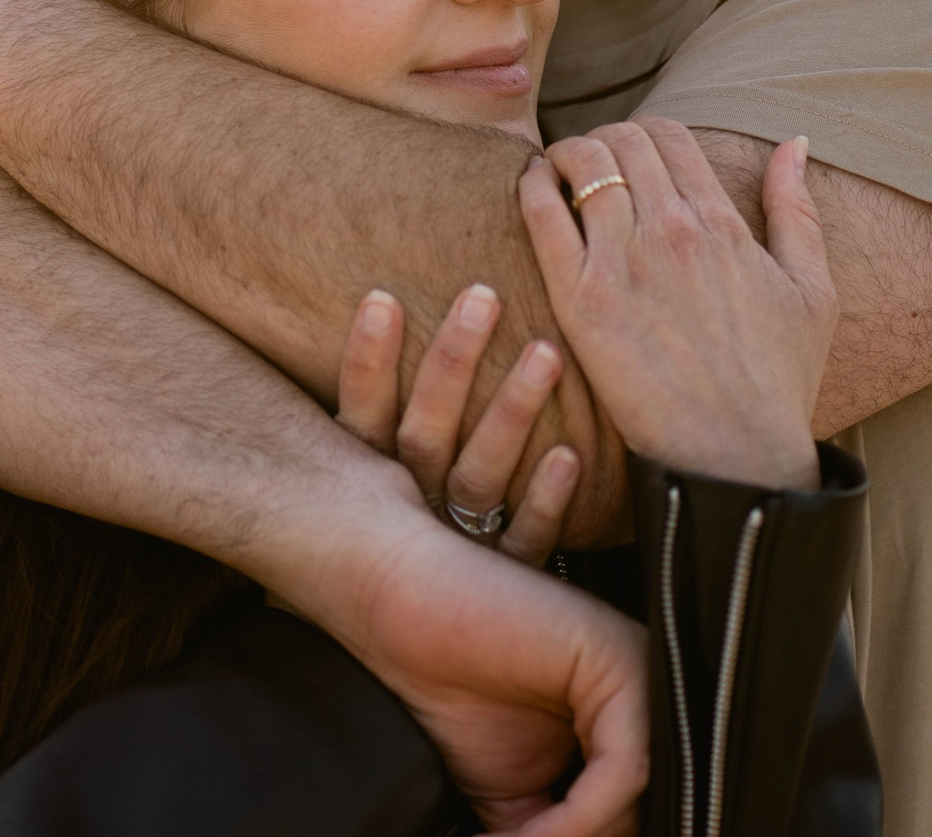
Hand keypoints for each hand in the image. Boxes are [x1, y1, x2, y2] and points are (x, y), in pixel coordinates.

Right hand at [288, 478, 646, 835]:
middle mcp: (645, 703)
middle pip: (644, 812)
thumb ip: (553, 833)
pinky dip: (577, 818)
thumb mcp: (514, 800)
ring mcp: (639, 678)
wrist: (398, 604)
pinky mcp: (622, 661)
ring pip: (638, 800)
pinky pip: (625, 768)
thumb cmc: (447, 689)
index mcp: (626, 729)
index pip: (629, 818)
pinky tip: (530, 835)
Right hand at [336, 286, 580, 565]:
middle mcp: (409, 511)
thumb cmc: (405, 532)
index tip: (381, 299)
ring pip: (479, 478)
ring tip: (546, 354)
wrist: (429, 635)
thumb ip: (384, 416)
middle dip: (452, 363)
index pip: (363, 416)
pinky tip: (569, 457)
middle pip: (425, 434)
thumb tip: (370, 310)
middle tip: (483, 296)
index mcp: (370, 484)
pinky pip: (526, 541)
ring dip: (511, 413)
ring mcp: (457, 548)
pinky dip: (545, 502)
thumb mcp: (378, 475)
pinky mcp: (502, 579)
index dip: (368, 363)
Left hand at [517, 120, 836, 491]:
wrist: (734, 455)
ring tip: (555, 172)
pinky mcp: (580, 299)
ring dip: (563, 155)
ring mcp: (624, 261)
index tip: (630, 156)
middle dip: (603, 139)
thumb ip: (797, 209)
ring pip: (581, 161)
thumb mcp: (814, 290)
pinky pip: (541, 212)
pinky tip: (531, 191)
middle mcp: (673, 230)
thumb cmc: (777, 381)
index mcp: (723, 223)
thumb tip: (792, 142)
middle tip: (589, 164)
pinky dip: (531, 185)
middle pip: (622, 139)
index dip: (644, 134)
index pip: (669, 135)